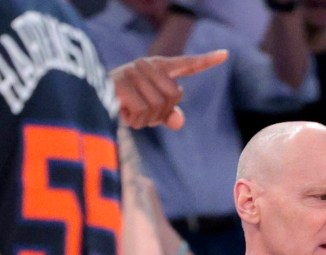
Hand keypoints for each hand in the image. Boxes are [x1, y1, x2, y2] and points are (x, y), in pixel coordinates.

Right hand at [111, 50, 228, 129]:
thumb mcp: (152, 111)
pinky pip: (142, 112)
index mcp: (160, 67)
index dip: (206, 61)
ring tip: (131, 113)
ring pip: (158, 107)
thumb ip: (169, 115)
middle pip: (174, 97)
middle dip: (161, 113)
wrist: (91, 101)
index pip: (187, 64)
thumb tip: (179, 120)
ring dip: (146, 120)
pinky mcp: (121, 83)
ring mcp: (134, 72)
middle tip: (144, 113)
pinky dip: (135, 121)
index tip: (225, 54)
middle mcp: (148, 65)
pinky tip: (124, 114)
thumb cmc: (127, 104)